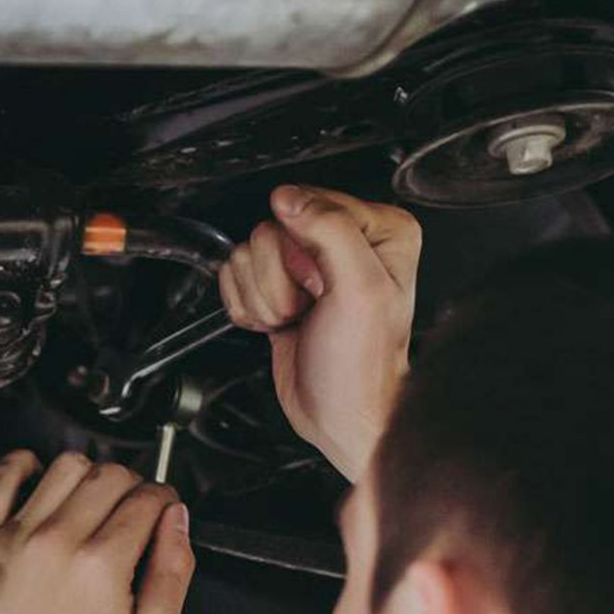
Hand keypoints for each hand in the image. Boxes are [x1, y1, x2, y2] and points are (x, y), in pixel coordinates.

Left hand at [0, 451, 193, 613]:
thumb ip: (174, 570)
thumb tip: (175, 516)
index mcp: (102, 565)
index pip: (148, 497)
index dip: (161, 499)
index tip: (156, 510)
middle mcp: (56, 543)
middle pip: (110, 475)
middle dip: (130, 485)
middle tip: (125, 510)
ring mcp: (11, 538)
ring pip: (64, 468)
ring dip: (85, 476)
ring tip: (85, 502)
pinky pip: (2, 477)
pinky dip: (24, 466)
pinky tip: (37, 480)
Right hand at [219, 184, 419, 482]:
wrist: (341, 415)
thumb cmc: (362, 366)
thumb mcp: (359, 290)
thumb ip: (330, 231)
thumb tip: (289, 198)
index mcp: (378, 229)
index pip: (306, 205)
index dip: (303, 251)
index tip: (322, 287)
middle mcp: (343, 241)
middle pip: (269, 231)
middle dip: (278, 280)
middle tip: (309, 306)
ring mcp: (306, 267)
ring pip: (246, 255)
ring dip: (263, 298)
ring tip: (296, 319)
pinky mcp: (277, 289)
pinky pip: (235, 278)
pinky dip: (249, 309)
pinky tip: (279, 325)